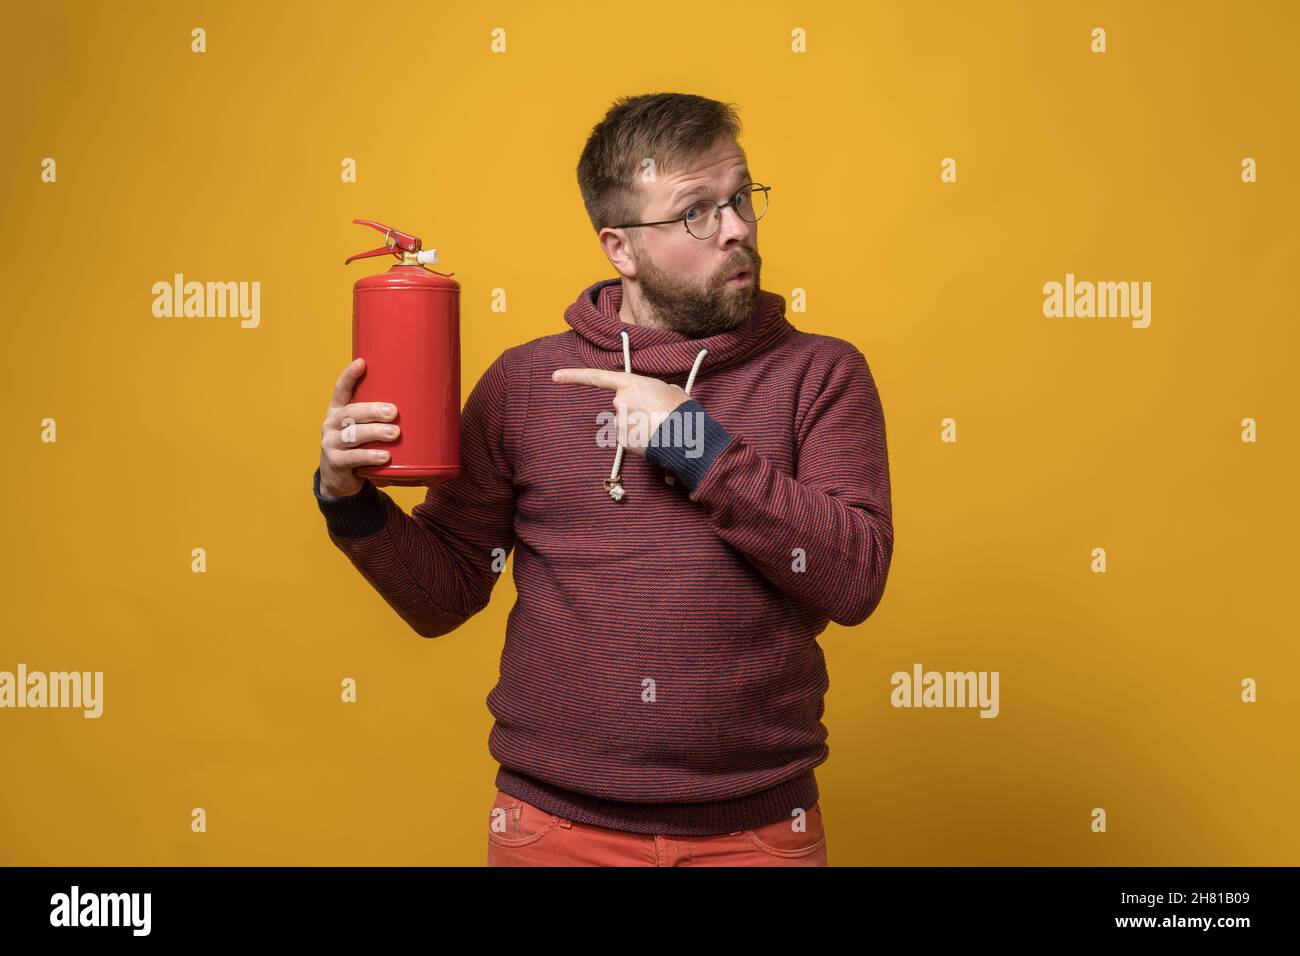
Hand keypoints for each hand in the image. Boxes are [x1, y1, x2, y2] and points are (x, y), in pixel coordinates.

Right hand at [319, 357, 400, 497]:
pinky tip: (385, 457)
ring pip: (352, 435)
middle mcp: (331, 424)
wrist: (340, 480)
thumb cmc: (361, 447)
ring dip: (375, 433)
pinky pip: (353, 458)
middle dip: (372, 410)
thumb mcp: (365, 429)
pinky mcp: (336, 463)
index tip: (362, 362)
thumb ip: (382, 418)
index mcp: (338, 411)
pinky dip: (370, 456)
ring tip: (395, 433)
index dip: (349, 376)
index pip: (340, 390)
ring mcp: (331, 444)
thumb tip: (428, 404)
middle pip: (350, 413)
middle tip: (394, 412)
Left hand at [551, 367, 691, 457]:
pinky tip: (653, 439)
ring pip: (624, 423)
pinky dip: (638, 440)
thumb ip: (657, 391)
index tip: (554, 376)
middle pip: (620, 405)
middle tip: (656, 415)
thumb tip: (658, 399)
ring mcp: (619, 423)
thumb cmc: (681, 410)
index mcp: (631, 384)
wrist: (684, 436)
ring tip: (659, 428)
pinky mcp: (622, 442)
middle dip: (634, 410)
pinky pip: (628, 439)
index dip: (574, 376)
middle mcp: (619, 402)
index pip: (596, 377)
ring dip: (638, 425)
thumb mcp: (671, 391)